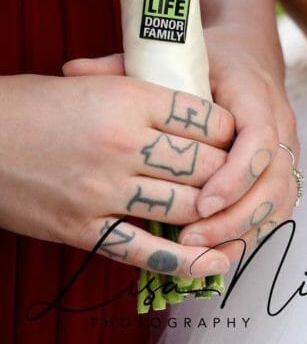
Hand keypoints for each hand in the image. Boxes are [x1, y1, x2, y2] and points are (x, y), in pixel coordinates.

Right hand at [0, 74, 231, 276]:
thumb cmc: (32, 105)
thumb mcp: (94, 83)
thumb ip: (145, 94)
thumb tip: (196, 105)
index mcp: (128, 99)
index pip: (206, 118)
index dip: (230, 130)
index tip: (235, 137)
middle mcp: (121, 144)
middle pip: (205, 165)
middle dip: (229, 173)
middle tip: (238, 176)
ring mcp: (101, 190)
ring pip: (186, 206)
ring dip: (215, 213)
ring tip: (231, 212)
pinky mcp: (81, 227)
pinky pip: (145, 250)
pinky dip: (186, 259)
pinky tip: (214, 260)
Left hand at [65, 26, 298, 258]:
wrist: (250, 56)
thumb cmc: (209, 60)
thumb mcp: (174, 55)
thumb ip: (126, 66)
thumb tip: (72, 70)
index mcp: (254, 95)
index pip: (259, 139)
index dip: (235, 174)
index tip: (201, 200)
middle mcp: (280, 125)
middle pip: (273, 180)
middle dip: (234, 216)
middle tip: (190, 238)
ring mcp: (287, 152)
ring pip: (278, 201)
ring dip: (241, 230)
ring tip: (199, 252)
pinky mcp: (282, 172)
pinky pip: (276, 212)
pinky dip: (250, 235)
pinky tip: (217, 253)